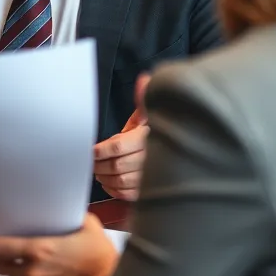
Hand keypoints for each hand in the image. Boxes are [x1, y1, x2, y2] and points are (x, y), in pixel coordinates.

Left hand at [0, 214, 119, 275]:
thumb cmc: (101, 257)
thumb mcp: (87, 226)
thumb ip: (67, 217)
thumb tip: (61, 206)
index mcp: (38, 249)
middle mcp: (32, 271)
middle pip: (1, 265)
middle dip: (5, 259)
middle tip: (21, 254)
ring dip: (22, 275)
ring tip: (45, 270)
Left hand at [93, 73, 150, 200]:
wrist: (185, 148)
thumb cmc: (161, 132)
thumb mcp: (152, 114)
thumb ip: (144, 99)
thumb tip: (144, 80)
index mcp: (148, 138)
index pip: (117, 147)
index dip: (100, 150)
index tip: (90, 150)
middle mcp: (152, 160)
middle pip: (116, 166)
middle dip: (99, 165)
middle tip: (91, 161)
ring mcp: (153, 179)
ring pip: (121, 182)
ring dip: (104, 178)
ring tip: (98, 171)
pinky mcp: (152, 191)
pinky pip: (129, 195)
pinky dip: (114, 191)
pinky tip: (109, 183)